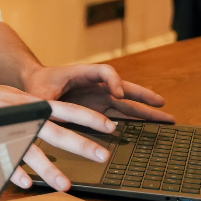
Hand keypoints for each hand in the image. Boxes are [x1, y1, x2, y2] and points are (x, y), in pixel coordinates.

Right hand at [0, 79, 114, 191]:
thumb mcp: (13, 97)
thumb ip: (32, 107)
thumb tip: (52, 115)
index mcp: (30, 103)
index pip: (66, 109)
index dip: (88, 118)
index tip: (109, 126)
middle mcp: (23, 114)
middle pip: (56, 131)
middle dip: (81, 144)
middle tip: (102, 155)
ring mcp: (7, 129)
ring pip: (32, 150)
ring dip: (49, 169)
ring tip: (64, 185)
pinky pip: (5, 160)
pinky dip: (15, 171)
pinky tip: (25, 183)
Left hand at [23, 64, 174, 122]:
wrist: (34, 85)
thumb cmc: (37, 86)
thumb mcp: (40, 93)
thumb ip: (47, 102)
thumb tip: (49, 112)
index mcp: (82, 73)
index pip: (105, 72)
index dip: (114, 81)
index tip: (118, 93)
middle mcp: (95, 85)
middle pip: (125, 87)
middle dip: (143, 95)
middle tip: (162, 103)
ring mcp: (99, 97)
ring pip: (127, 103)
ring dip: (146, 110)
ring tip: (167, 118)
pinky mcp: (98, 109)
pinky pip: (119, 114)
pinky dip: (134, 120)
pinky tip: (148, 128)